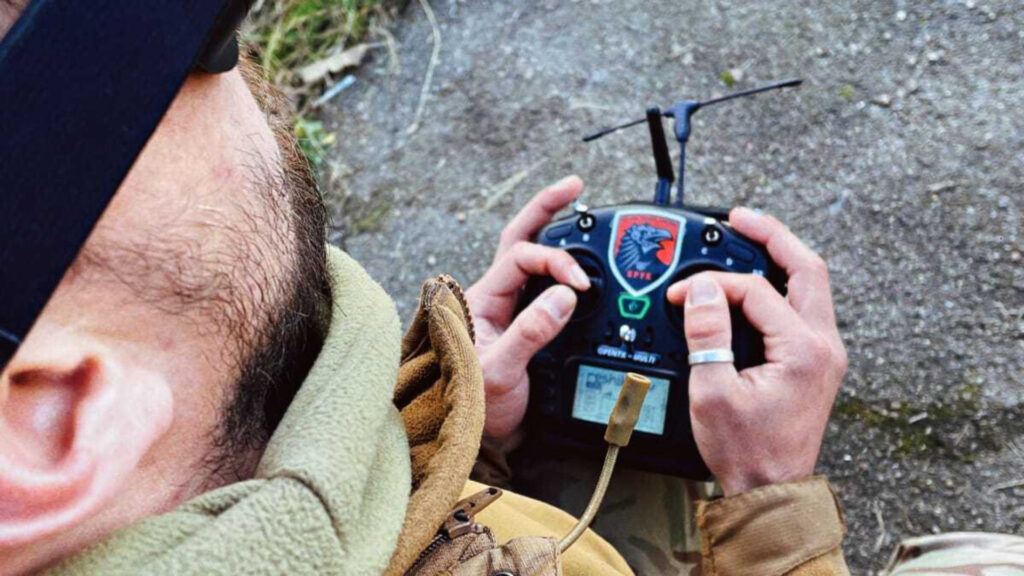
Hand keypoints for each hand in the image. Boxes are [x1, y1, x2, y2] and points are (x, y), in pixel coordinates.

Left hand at [465, 176, 590, 439]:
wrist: (478, 438)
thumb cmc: (473, 405)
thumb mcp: (498, 371)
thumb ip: (529, 335)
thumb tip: (563, 297)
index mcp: (482, 299)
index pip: (522, 257)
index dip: (556, 262)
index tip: (580, 285)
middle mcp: (495, 296)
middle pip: (522, 237)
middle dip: (547, 208)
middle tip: (576, 185)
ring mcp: (510, 308)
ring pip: (533, 256)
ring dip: (556, 232)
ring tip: (582, 209)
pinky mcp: (525, 323)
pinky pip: (546, 284)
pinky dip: (565, 267)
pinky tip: (584, 262)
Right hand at [666, 208, 846, 495]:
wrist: (771, 491)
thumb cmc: (746, 453)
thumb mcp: (713, 393)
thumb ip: (707, 335)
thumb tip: (702, 289)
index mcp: (802, 350)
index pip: (755, 291)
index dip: (713, 283)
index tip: (681, 293)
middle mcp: (824, 346)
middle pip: (807, 267)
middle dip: (771, 236)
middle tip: (738, 219)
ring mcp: (825, 353)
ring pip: (810, 283)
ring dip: (780, 256)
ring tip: (749, 238)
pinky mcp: (817, 362)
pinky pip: (804, 305)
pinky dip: (782, 283)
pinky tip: (759, 280)